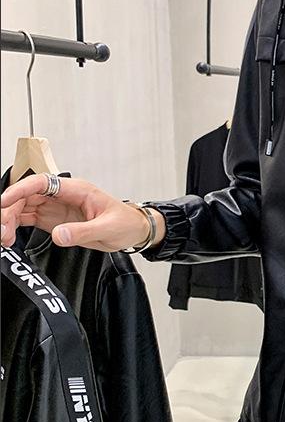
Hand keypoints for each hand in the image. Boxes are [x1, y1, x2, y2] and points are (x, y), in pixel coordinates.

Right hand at [1, 173, 164, 251]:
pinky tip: (9, 237)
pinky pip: (28, 219)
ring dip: (9, 220)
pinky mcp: (53, 220)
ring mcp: (56, 207)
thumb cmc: (126, 222)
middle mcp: (63, 196)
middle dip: (10, 210)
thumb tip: (58, 235)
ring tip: (4, 238)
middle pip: (27, 196)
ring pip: (23, 207)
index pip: (41, 183)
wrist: (134, 231)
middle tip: (3, 230)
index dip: (20, 190)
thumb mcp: (108, 228)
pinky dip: (15, 227)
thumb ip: (82, 232)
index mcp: (76, 190)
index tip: (5, 201)